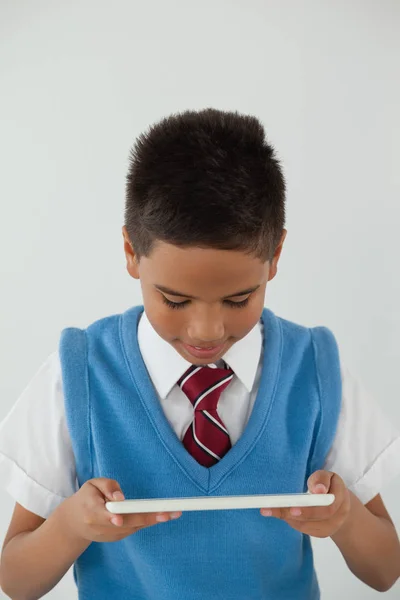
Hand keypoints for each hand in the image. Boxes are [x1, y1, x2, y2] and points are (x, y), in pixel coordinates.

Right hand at [59, 478, 181, 542]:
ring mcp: (110, 535)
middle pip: (127, 523)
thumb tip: (121, 497)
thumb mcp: (92, 485)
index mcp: (92, 512)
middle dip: (149, 518)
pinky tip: (159, 515)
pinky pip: (134, 528)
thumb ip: (108, 487)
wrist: (75, 523)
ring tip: (173, 513)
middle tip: (169, 513)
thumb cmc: (86, 498)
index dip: (116, 517)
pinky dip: (145, 521)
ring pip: (134, 527)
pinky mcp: (117, 538)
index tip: (121, 518)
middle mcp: (102, 527)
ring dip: (153, 520)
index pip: (105, 515)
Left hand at [260, 471, 350, 537]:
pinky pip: (306, 530)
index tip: (292, 508)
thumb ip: (321, 479)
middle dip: (295, 514)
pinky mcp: (323, 533)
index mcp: (340, 496)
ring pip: (309, 526)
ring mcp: (332, 527)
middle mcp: (339, 515)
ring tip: (270, 510)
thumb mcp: (326, 476)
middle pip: (318, 518)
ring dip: (289, 518)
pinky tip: (282, 514)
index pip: (327, 506)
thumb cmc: (329, 485)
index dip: (310, 509)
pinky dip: (293, 522)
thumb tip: (318, 490)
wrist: (341, 505)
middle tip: (272, 510)